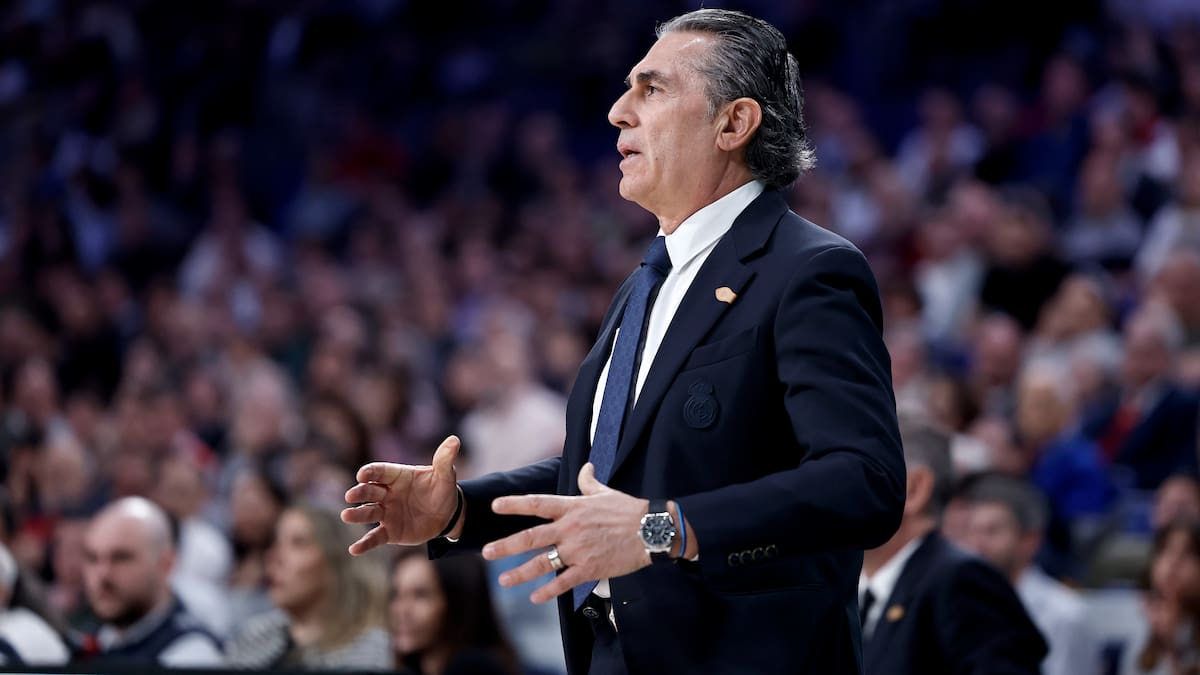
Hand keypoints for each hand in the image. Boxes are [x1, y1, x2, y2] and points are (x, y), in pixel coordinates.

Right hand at [341, 435, 461, 554]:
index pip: (380, 471)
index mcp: (397, 476)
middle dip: (359, 492)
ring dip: (357, 515)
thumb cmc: (442, 490)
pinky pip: (375, 538)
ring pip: (368, 513)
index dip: (370, 472)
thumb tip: (455, 439)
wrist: (447, 515)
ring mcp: (387, 513)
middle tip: (350, 496)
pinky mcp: (390, 532)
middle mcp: (387, 493)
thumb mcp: (446, 475)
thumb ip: (445, 459)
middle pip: (370, 491)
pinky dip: (365, 544)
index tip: (362, 475)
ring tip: (346, 516)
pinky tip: (354, 549)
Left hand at [482, 463, 650, 603]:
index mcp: (573, 507)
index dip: (515, 504)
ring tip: (503, 580)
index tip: (495, 505)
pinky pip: (563, 582)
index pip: (538, 503)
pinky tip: (535, 598)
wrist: (651, 530)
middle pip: (531, 537)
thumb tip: (585, 467)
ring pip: (542, 563)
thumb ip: (589, 481)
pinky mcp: (590, 569)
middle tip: (486, 553)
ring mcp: (579, 550)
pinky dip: (547, 592)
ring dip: (520, 573)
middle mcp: (571, 528)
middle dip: (506, 546)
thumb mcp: (605, 492)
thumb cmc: (628, 509)